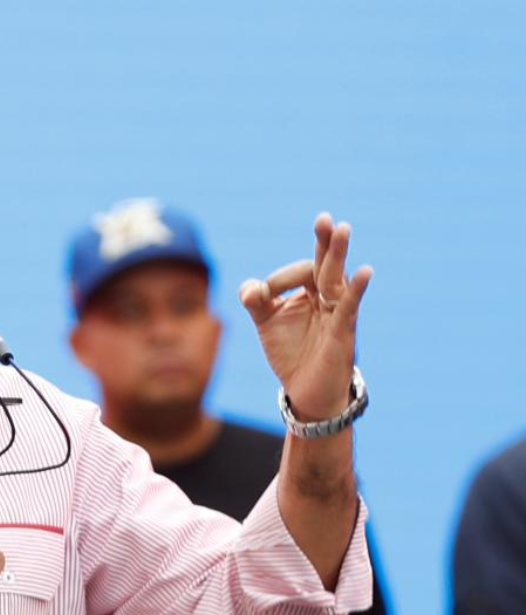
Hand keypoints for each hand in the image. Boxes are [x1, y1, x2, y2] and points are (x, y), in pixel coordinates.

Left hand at [239, 213, 372, 420]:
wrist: (307, 392)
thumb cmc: (291, 352)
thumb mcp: (266, 322)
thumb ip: (255, 300)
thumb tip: (251, 288)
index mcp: (310, 290)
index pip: (298, 271)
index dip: (277, 280)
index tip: (261, 295)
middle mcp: (327, 297)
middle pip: (326, 264)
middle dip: (324, 241)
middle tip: (324, 218)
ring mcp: (337, 313)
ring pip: (337, 279)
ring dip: (337, 254)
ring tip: (341, 228)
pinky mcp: (342, 332)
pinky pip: (349, 307)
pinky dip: (356, 289)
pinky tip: (365, 272)